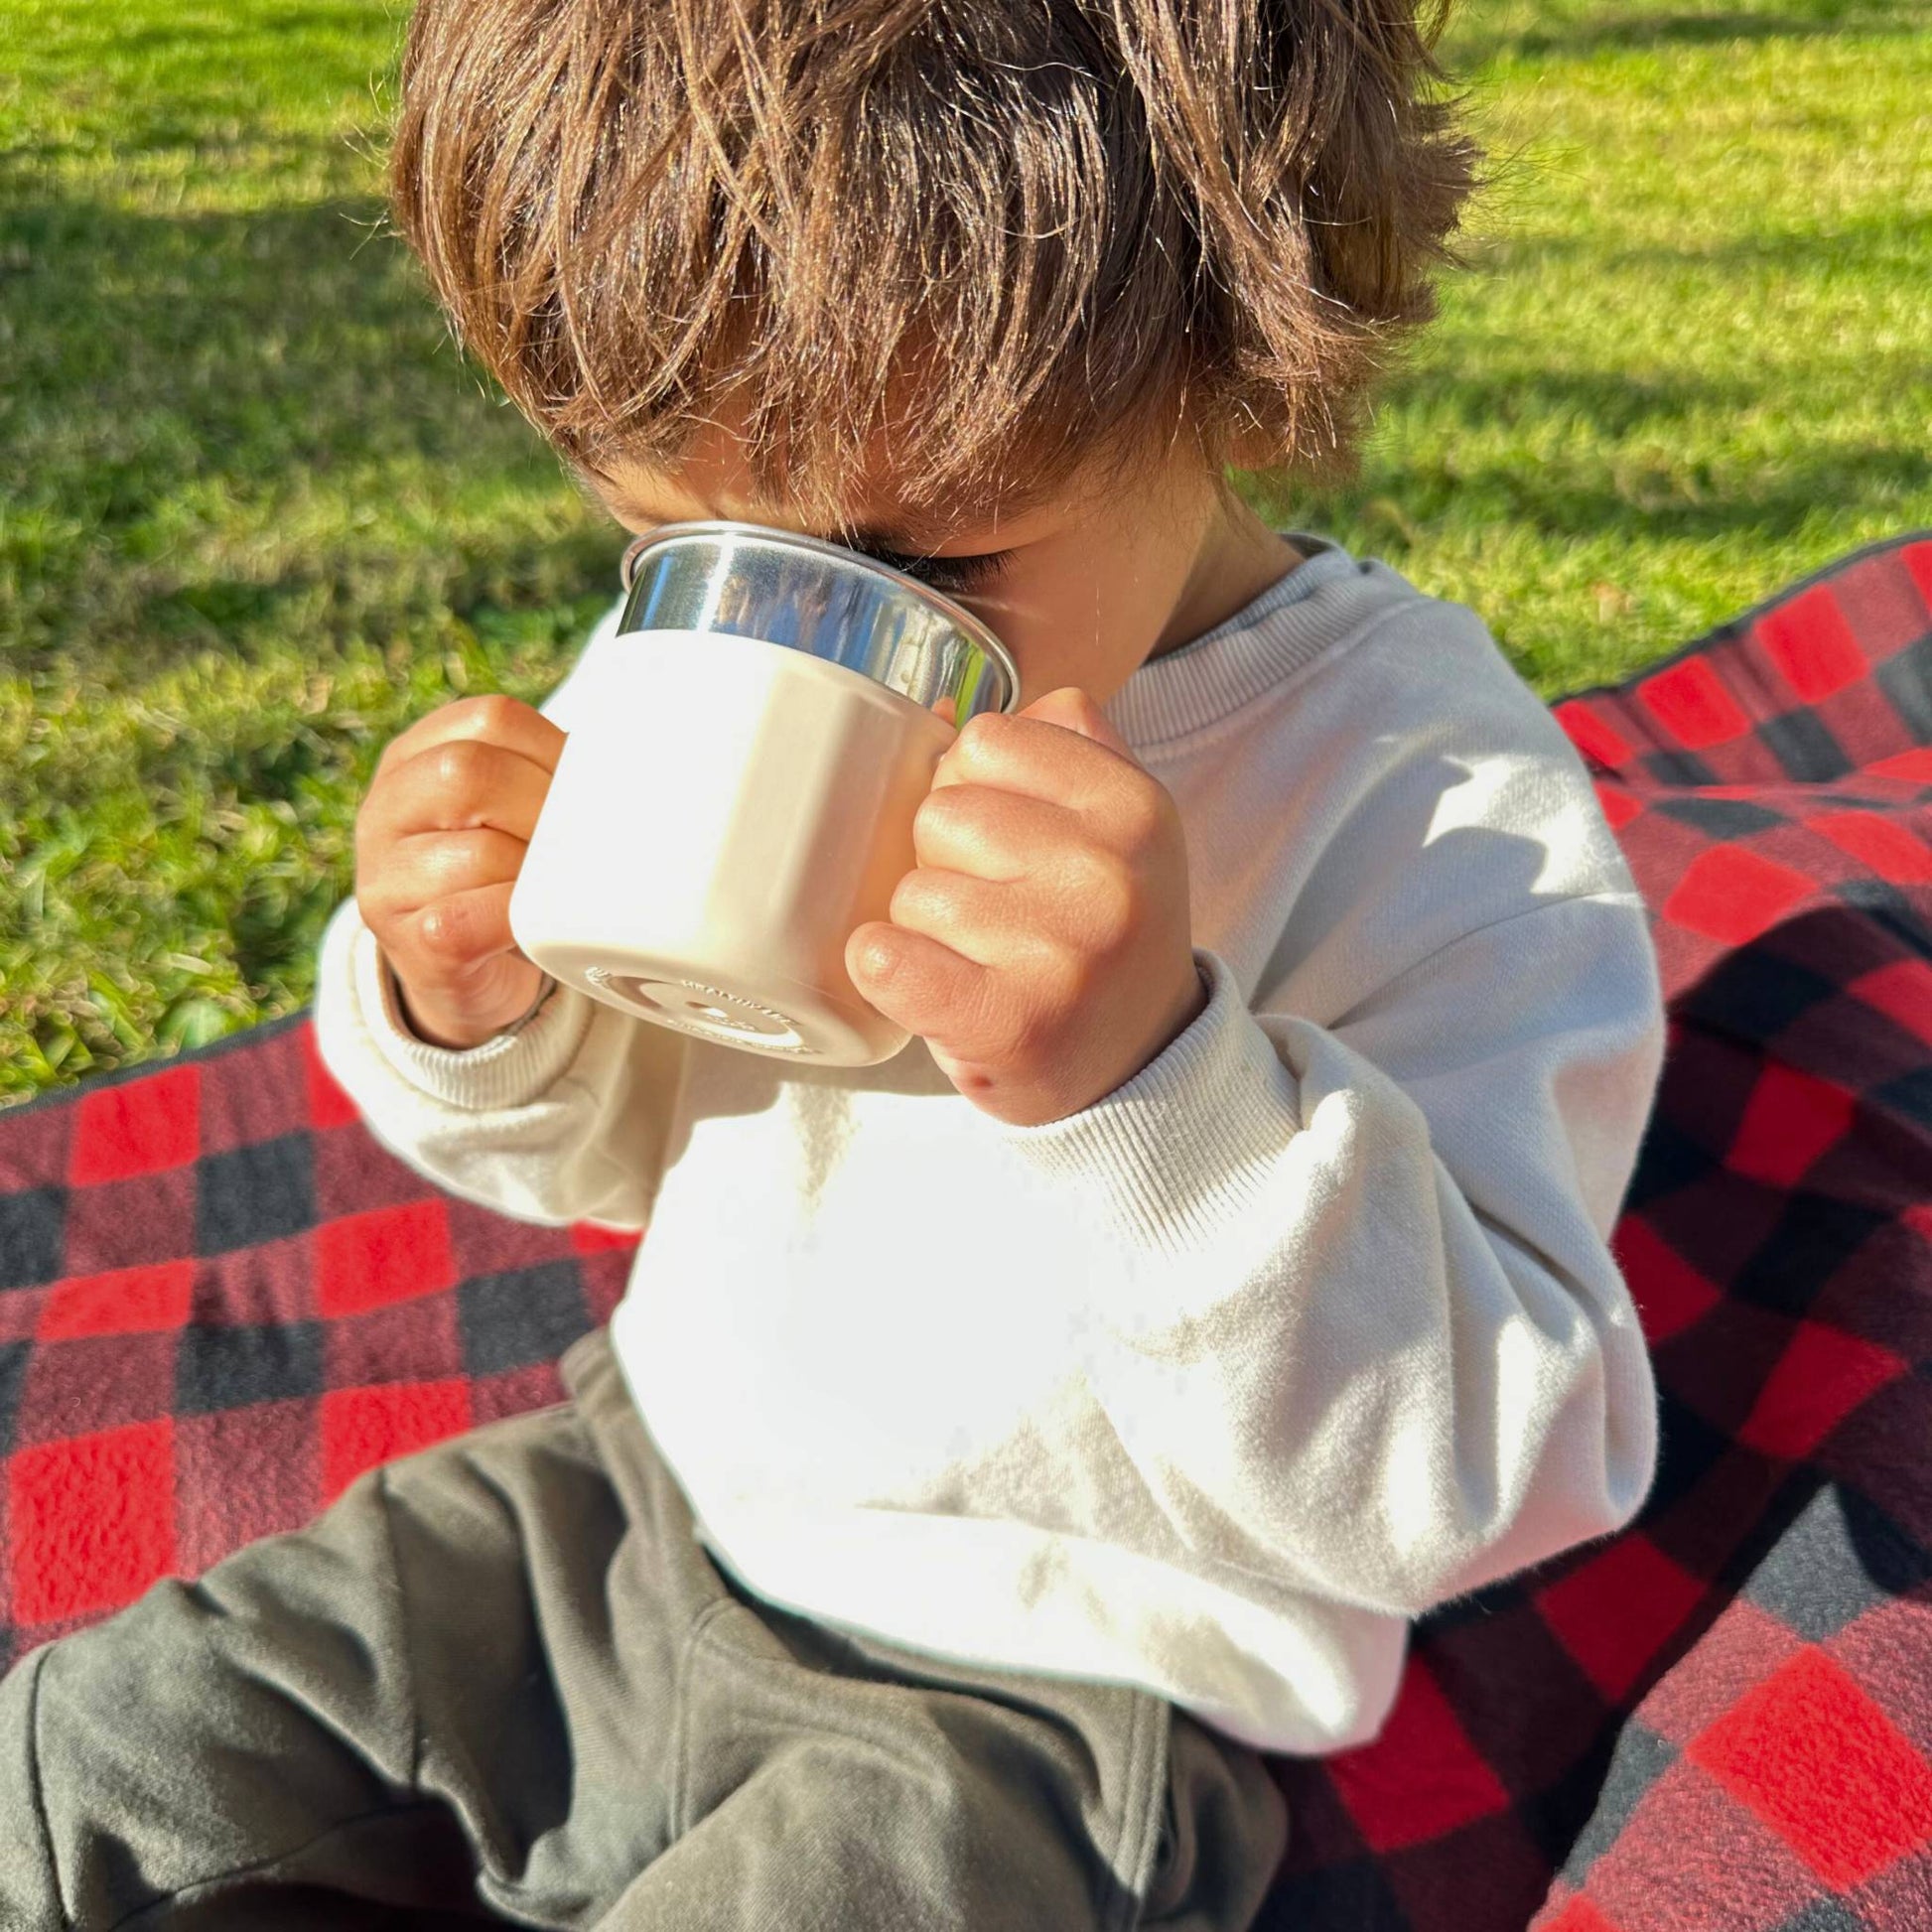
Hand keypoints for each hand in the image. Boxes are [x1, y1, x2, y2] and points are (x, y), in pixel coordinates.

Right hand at [354, 694, 565, 1049]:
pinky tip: (538, 927)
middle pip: (469, 773)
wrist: (466, 974)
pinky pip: (467, 921)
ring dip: (539, 874)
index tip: (591, 791)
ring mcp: (385, 878)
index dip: (556, 751)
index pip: (493, 719)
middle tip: (582, 845)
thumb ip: (550, 778)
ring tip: (562, 890)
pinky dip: (518, 921)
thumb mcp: (514, 812)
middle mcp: (386, 809)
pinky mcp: (407, 943)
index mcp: (417, 758)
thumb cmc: (505, 880)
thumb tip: (639, 772)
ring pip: (476, 852)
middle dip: (546, 809)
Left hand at [845, 687, 1207, 1126]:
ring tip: (983, 962)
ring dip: (927, 930)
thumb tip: (945, 705)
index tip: (1009, 844)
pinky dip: (886, 970)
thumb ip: (1062, 743)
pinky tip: (928, 985)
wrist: (1138, 1064)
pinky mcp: (1010, 1024)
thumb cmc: (1101, 934)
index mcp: (1134, 808)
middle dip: (947, 862)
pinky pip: (885, 958)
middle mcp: (1108, 876)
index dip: (973, 789)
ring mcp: (1064, 954)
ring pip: (912, 893)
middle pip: (940, 814)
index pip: (985, 741)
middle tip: (998, 916)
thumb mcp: (1119, 825)